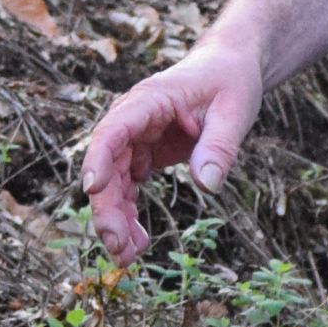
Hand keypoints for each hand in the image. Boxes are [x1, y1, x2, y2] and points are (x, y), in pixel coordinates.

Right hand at [80, 38, 264, 263]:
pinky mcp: (144, 155)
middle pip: (107, 166)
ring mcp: (136, 140)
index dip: (99, 159)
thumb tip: (207, 186)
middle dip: (108, 208)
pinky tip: (137, 243)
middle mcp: (133, 121)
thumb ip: (220, 146)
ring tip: (126, 257)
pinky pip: (127, 188)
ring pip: (113, 183)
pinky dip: (129, 215)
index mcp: (149, 101)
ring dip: (115, 219)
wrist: (230, 69)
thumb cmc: (231, 82)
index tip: (93, 190)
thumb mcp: (234, 111)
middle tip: (118, 247)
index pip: (114, 130)